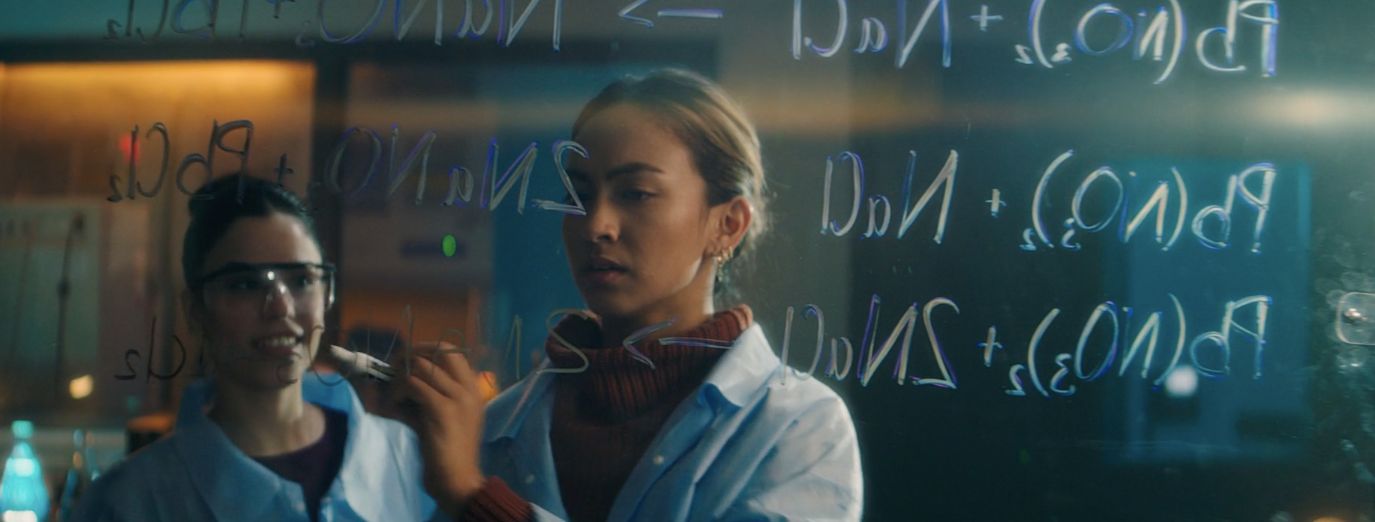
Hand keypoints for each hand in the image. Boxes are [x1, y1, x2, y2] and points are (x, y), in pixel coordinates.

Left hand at [397, 342, 486, 516]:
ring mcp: (458, 396)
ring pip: (421, 365)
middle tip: (395, 370)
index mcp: (473, 387)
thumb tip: (400, 378)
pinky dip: (397, 390)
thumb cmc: (447, 451)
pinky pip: (413, 384)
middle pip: (439, 349)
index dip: (424, 350)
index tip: (406, 364)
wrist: (458, 479)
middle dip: (412, 354)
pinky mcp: (442, 409)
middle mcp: (468, 387)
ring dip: (400, 375)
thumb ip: (428, 395)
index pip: (450, 351)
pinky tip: (394, 404)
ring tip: (394, 394)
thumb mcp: (442, 416)